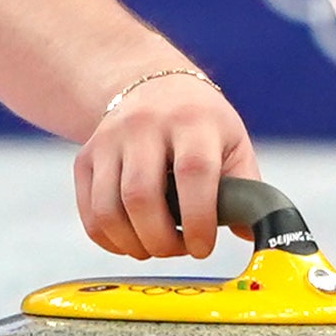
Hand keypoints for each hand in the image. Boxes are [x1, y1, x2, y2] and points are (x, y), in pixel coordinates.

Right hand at [74, 70, 259, 259]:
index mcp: (192, 120)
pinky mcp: (86, 157)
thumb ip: (245, 188)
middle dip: (161, 240)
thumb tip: (249, 235)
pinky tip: (131, 240)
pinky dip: (109, 239)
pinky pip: (89, 212)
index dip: (198, 218)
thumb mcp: (233, 142)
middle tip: (179, 249)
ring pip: (109, 209)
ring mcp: (110, 140)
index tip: (202, 245)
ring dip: (134, 244)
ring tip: (156, 246)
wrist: (152, 86)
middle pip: (141, 195)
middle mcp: (146, 125)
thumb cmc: (200, 122)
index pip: (193, 171)